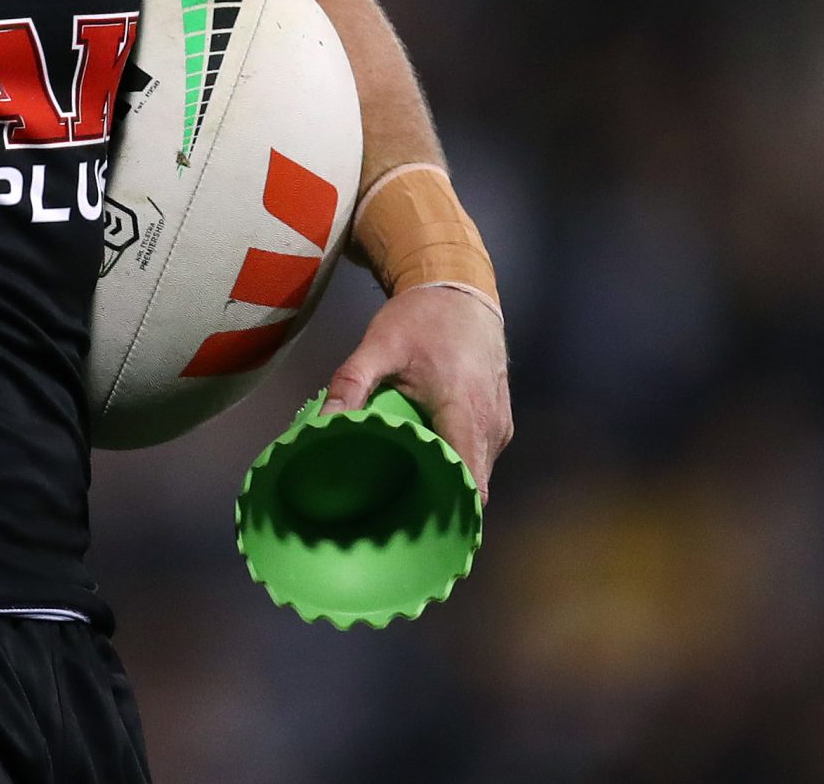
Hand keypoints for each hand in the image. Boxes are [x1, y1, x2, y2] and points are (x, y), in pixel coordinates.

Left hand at [323, 286, 511, 501]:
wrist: (461, 289)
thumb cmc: (422, 319)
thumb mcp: (379, 346)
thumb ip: (351, 383)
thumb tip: (322, 423)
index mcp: (465, 412)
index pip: (468, 483)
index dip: (448, 513)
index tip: (417, 534)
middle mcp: (491, 426)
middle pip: (473, 486)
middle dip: (442, 507)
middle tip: (399, 521)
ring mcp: (501, 425)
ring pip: (479, 473)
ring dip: (450, 487)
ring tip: (408, 499)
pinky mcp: (500, 421)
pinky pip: (481, 457)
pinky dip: (459, 467)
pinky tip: (428, 469)